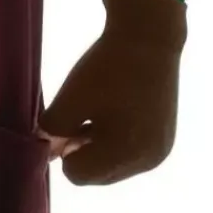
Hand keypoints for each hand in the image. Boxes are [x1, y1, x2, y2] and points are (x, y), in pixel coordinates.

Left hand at [38, 0, 185, 185]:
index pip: (78, 175)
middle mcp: (148, 161)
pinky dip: (117, 141)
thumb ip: (52, 132)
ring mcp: (159, 151)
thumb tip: (48, 152)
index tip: (67, 123)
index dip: (64, 151)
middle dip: (82, 151)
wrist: (150, 37)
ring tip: (100, 112)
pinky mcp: (164, 139)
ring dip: (98, 147)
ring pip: (112, 165)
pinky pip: (129, 154)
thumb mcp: (71, 99)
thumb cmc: (109, 67)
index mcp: (126, 153)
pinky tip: (117, 112)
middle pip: (97, 175)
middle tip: (82, 116)